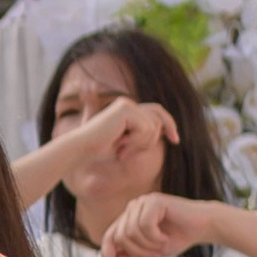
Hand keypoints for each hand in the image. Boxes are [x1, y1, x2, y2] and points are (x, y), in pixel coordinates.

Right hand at [56, 96, 175, 194]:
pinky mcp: (125, 109)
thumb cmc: (98, 151)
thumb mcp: (127, 144)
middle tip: (125, 152)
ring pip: (153, 127)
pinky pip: (145, 129)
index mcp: (127, 109)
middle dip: (149, 141)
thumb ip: (143, 136)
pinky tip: (120, 145)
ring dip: (139, 145)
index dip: (169, 124)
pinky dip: (135, 143)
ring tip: (121, 149)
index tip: (176, 140)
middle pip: (158, 120)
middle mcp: (127, 103)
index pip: (157, 112)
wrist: (81, 150)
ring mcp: (126, 105)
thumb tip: (165, 131)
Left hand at [99, 192, 204, 256]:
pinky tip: (166, 237)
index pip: (109, 237)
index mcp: (129, 218)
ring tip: (162, 246)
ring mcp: (142, 202)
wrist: (203, 226)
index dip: (107, 254)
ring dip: (148, 245)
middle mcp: (133, 208)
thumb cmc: (178, 238)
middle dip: (137, 251)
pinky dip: (155, 237)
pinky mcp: (154, 201)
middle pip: (119, 236)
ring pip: (130, 232)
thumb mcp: (150, 252)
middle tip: (156, 255)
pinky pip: (144, 225)